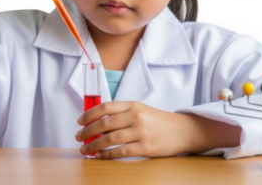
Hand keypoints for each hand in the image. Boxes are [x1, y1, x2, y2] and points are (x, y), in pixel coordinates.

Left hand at [75, 101, 189, 158]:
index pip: (106, 107)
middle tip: (79, 137)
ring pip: (110, 139)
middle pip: (105, 124)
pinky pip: (121, 151)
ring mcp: (141, 132)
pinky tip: (99, 156)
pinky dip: (107, 155)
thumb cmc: (159, 121)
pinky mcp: (146, 147)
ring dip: (94, 145)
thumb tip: (97, 123)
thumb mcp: (141, 110)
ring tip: (85, 150)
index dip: (89, 114)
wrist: (182, 131)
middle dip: (88, 132)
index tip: (80, 122)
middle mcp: (136, 116)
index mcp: (133, 105)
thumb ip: (122, 113)